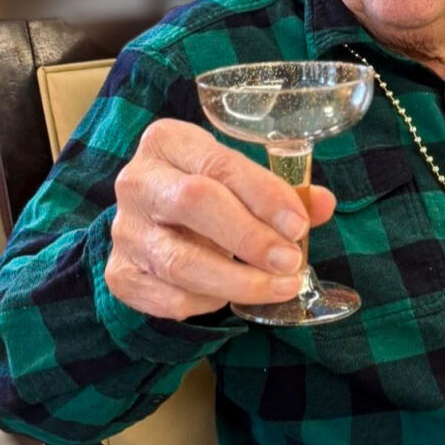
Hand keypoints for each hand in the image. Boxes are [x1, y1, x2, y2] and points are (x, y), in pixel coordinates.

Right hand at [106, 118, 335, 319]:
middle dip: (250, 237)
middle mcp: (138, 181)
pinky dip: (208, 302)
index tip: (299, 226)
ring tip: (280, 286)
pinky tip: (233, 295)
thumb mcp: (242, 179)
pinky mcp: (121, 274)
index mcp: (169, 142)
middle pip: (193, 204)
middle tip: (290, 261)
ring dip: (239, 281)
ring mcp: (125, 230)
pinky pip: (169, 298)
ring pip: (180, 261)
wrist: (153, 219)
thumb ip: (284, 192)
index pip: (219, 164)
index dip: (264, 196)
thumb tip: (324, 204)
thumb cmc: (210, 191)